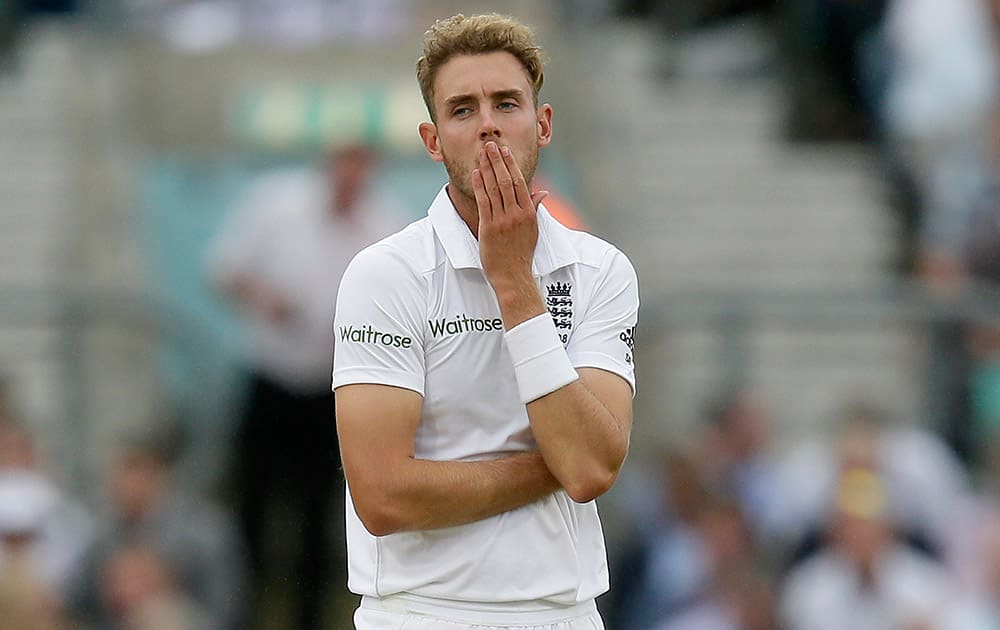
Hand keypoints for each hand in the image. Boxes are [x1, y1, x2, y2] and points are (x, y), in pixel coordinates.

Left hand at [472, 141, 547, 296]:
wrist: (512, 275)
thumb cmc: (522, 253)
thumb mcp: (533, 229)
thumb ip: (535, 208)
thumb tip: (543, 192)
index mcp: (529, 213)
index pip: (520, 182)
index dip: (511, 164)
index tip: (505, 150)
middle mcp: (516, 214)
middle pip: (506, 181)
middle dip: (498, 161)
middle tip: (491, 145)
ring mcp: (502, 221)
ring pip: (494, 189)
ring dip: (488, 168)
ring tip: (482, 153)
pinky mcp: (489, 228)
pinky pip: (484, 202)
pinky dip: (480, 186)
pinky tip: (477, 173)